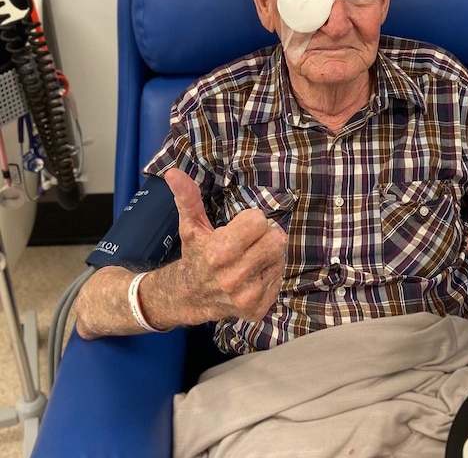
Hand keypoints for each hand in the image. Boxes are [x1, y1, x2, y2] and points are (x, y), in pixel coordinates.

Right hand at [165, 168, 286, 323]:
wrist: (187, 297)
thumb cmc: (195, 255)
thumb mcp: (191, 226)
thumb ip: (188, 198)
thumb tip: (173, 172)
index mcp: (219, 252)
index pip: (259, 221)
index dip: (250, 222)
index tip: (238, 229)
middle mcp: (234, 277)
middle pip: (275, 240)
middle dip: (264, 237)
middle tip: (248, 244)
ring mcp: (246, 296)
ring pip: (279, 258)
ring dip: (268, 257)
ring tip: (248, 261)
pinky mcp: (257, 310)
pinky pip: (278, 279)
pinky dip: (268, 276)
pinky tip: (251, 278)